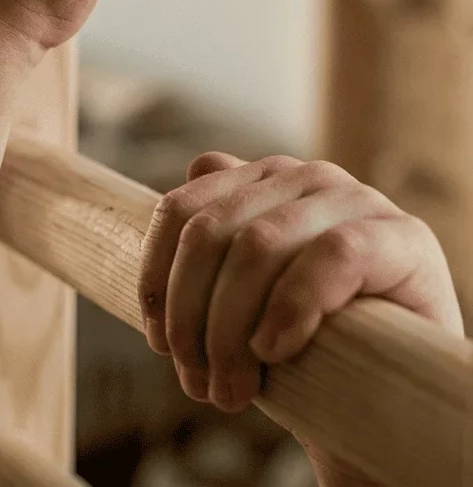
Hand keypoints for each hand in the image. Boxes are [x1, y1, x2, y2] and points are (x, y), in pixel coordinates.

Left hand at [138, 151, 462, 486]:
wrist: (396, 385)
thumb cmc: (311, 339)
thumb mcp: (248, 293)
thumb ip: (218, 233)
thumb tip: (193, 169)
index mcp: (259, 181)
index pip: (180, 211)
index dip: (157, 276)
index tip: (157, 340)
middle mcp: (302, 177)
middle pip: (209, 232)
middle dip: (191, 316)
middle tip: (199, 383)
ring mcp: (353, 199)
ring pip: (258, 245)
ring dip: (230, 330)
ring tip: (232, 390)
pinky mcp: (401, 236)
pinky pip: (332, 256)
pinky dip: (292, 306)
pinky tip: (275, 350)